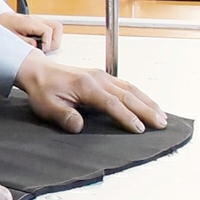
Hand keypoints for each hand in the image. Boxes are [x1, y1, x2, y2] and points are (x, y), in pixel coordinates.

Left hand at [0, 9, 62, 51]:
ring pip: (56, 28)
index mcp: (29, 22)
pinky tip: (42, 43)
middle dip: (54, 41)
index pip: (48, 31)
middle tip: (45, 49)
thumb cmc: (2, 26)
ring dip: (54, 39)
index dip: (47, 43)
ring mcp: (39, 20)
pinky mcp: (40, 23)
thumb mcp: (11, 37)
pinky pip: (51, 29)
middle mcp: (37, 19)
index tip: (42, 50)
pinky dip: (50, 37)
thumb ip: (24, 42)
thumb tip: (36, 46)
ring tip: (44, 47)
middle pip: (57, 27)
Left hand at [16, 55, 166, 133]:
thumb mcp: (47, 106)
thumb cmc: (42, 88)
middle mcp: (98, 78)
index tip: (139, 129)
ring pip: (131, 88)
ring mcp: (102, 76)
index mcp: (86, 86)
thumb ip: (64, 116)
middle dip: (147, 110)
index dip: (127, 117)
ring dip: (148, 102)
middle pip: (129, 94)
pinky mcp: (103, 76)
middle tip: (161, 124)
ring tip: (161, 115)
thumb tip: (79, 126)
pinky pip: (126, 84)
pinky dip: (140, 95)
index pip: (113, 103)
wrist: (37, 70)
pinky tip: (147, 103)